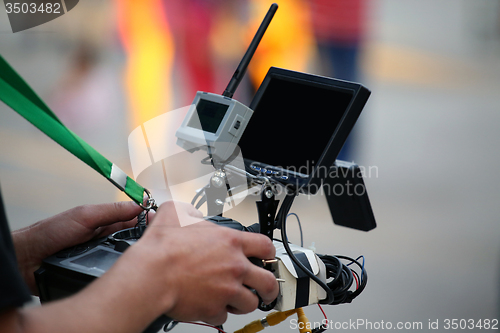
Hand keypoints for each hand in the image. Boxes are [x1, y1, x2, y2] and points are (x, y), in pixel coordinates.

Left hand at [12, 201, 143, 293]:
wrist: (28, 259)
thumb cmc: (50, 233)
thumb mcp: (84, 216)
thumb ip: (111, 211)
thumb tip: (137, 204)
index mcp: (103, 221)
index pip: (131, 217)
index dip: (146, 217)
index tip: (159, 218)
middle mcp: (105, 238)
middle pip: (133, 237)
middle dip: (144, 236)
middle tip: (156, 237)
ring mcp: (102, 256)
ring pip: (126, 255)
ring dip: (134, 254)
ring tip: (145, 253)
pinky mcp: (97, 272)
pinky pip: (115, 270)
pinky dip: (123, 269)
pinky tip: (129, 269)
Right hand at [116, 201, 278, 325]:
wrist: (151, 274)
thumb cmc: (162, 247)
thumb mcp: (177, 213)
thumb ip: (191, 213)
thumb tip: (191, 215)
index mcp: (230, 241)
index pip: (265, 246)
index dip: (269, 253)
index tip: (267, 258)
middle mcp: (234, 266)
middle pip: (268, 281)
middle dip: (270, 288)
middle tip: (266, 291)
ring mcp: (227, 289)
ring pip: (250, 303)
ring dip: (243, 302)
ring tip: (235, 300)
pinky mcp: (214, 308)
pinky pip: (224, 315)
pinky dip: (218, 313)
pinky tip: (211, 306)